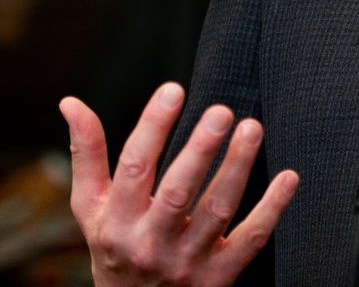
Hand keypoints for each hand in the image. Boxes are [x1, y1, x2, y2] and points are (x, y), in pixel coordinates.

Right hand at [59, 83, 299, 285]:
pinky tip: (288, 177)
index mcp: (118, 221)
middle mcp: (151, 243)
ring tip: (252, 127)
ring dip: (237, 168)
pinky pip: (251, 240)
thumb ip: (87, 156)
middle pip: (178, 192)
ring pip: (218, 210)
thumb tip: (71, 103)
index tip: (173, 90)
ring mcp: (188, 262)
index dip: (152, 127)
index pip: (134, 168)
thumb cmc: (115, 248)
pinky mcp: (219, 276)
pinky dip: (272, 208)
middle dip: (201, 150)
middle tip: (222, 111)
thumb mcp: (92, 209)